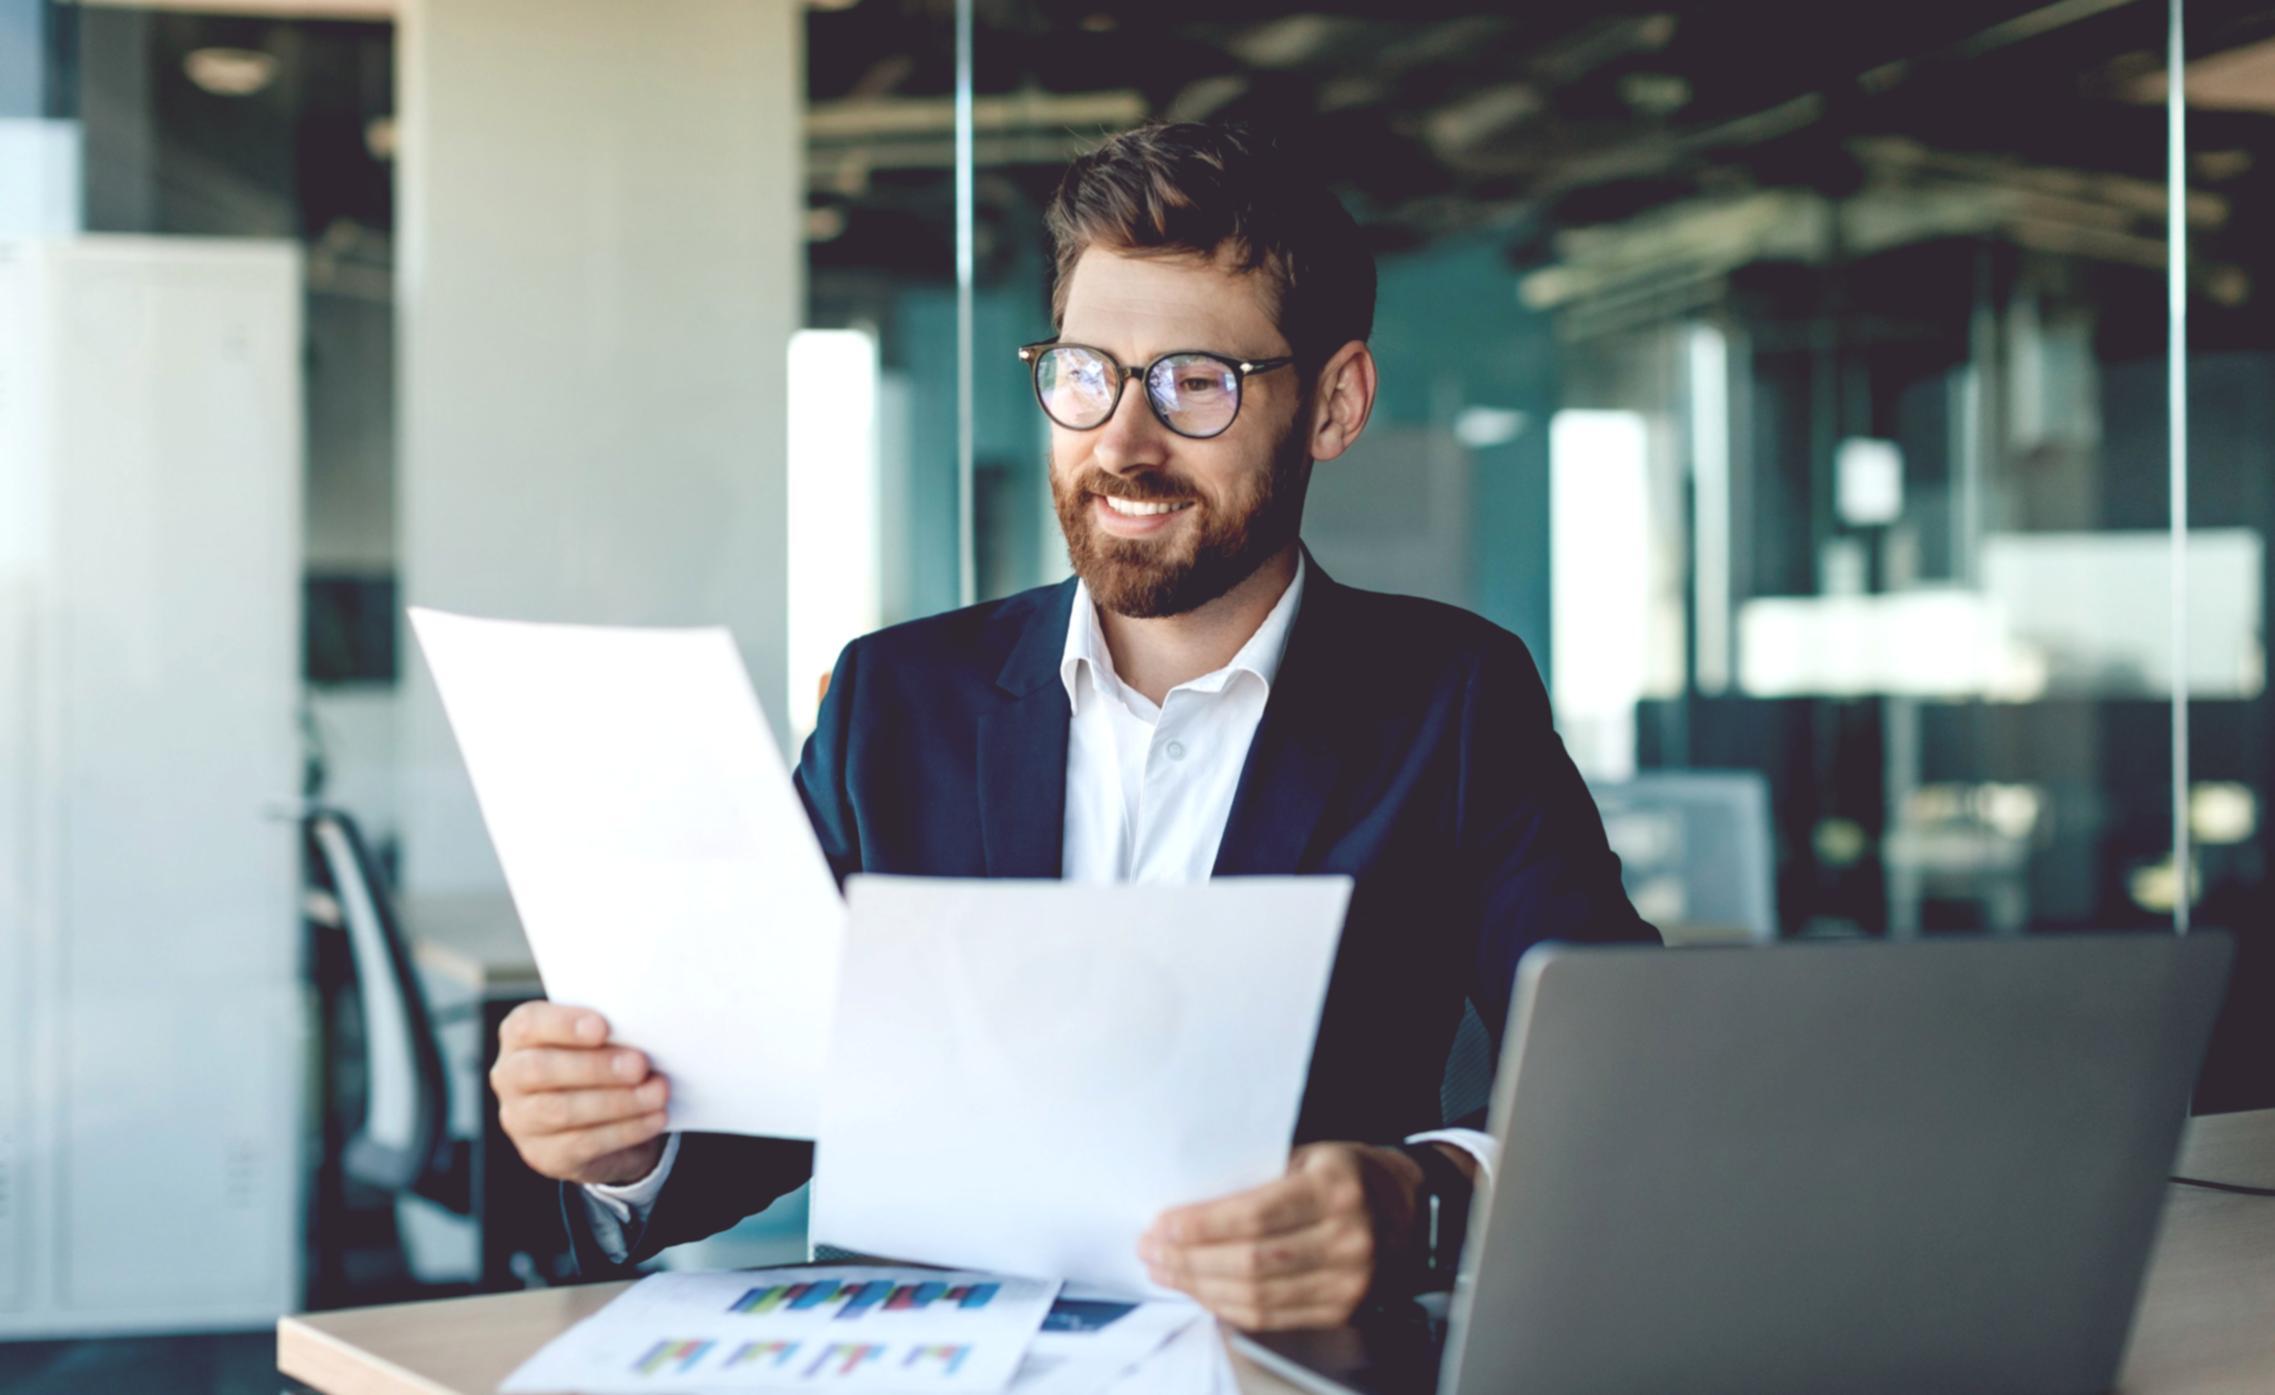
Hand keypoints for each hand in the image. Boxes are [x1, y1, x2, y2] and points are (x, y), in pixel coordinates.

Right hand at [490, 1002, 670, 1184]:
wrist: (604, 1121)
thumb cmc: (602, 1063)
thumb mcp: (601, 1041)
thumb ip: (609, 1032)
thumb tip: (641, 1032)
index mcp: (520, 1036)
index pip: (528, 1024)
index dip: (563, 1024)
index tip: (603, 1027)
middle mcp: (509, 1077)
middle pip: (540, 1070)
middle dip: (595, 1067)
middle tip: (639, 1065)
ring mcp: (520, 1120)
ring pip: (561, 1111)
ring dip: (617, 1101)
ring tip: (657, 1092)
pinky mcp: (543, 1154)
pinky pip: (582, 1143)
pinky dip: (625, 1130)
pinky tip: (655, 1118)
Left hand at [1137, 1142, 1430, 1330]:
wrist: (1403, 1205)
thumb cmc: (1341, 1173)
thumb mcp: (1305, 1155)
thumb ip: (1255, 1178)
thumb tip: (1183, 1204)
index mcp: (1336, 1187)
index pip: (1255, 1215)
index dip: (1201, 1225)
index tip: (1161, 1224)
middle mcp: (1349, 1238)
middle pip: (1251, 1262)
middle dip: (1189, 1259)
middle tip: (1152, 1249)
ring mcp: (1349, 1281)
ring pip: (1257, 1297)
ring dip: (1200, 1287)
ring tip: (1166, 1271)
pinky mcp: (1342, 1309)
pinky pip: (1272, 1318)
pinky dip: (1228, 1307)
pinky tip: (1201, 1291)